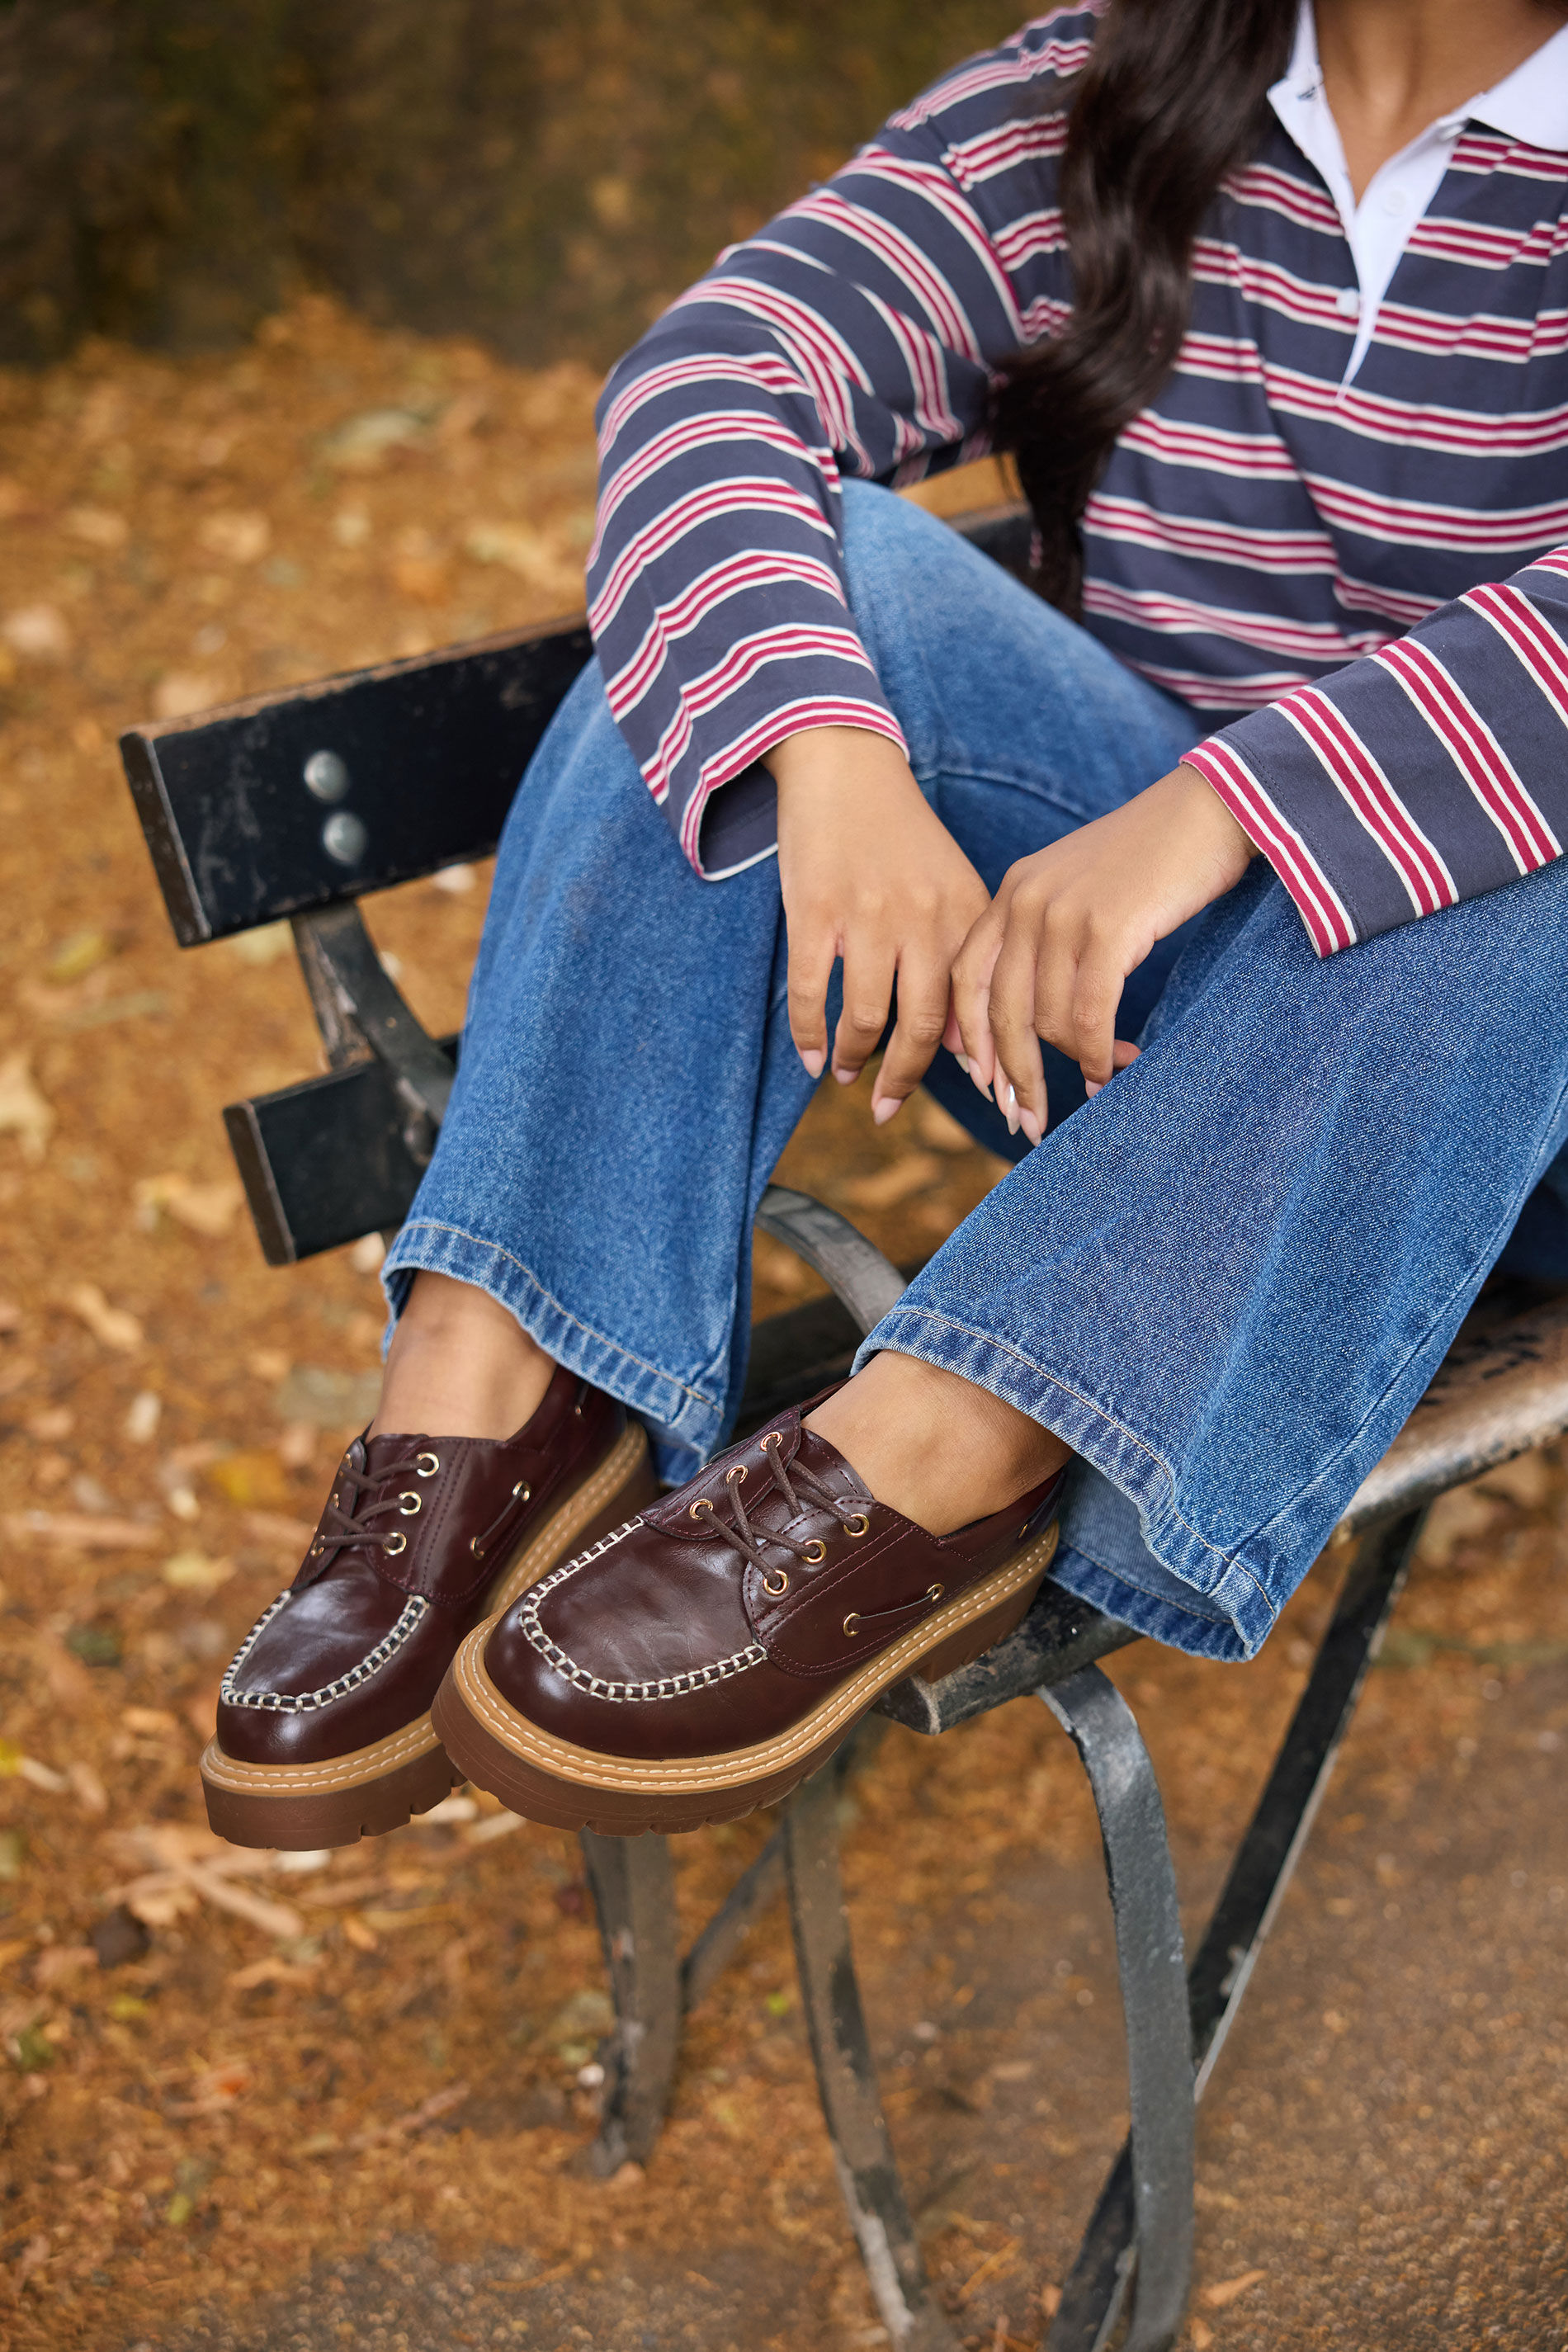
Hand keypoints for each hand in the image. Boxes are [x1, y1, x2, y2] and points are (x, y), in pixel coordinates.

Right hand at [767, 727, 990, 1122]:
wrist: (844, 765)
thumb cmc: (898, 837)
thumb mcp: (948, 889)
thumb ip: (959, 961)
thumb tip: (959, 1049)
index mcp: (966, 914)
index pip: (977, 1007)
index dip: (978, 1065)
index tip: (972, 1104)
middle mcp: (923, 917)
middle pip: (922, 1026)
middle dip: (905, 1079)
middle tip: (886, 1109)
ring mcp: (867, 915)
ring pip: (868, 1017)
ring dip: (852, 1059)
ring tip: (843, 1075)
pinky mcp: (815, 910)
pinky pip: (813, 994)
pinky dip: (810, 1035)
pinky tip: (810, 1056)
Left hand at [951, 763, 1255, 1143]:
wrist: (1213, 808)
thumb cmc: (1156, 860)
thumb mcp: (1082, 891)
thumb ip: (1048, 940)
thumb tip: (1041, 1022)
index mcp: (1013, 892)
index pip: (966, 981)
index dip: (971, 1041)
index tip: (987, 1089)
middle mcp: (1025, 901)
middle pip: (999, 1012)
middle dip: (1013, 1077)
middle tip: (1029, 1124)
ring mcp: (1063, 914)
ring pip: (1046, 1020)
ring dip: (1074, 1063)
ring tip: (1103, 1078)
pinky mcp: (1107, 928)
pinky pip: (1087, 1015)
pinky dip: (1097, 1053)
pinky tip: (1114, 1068)